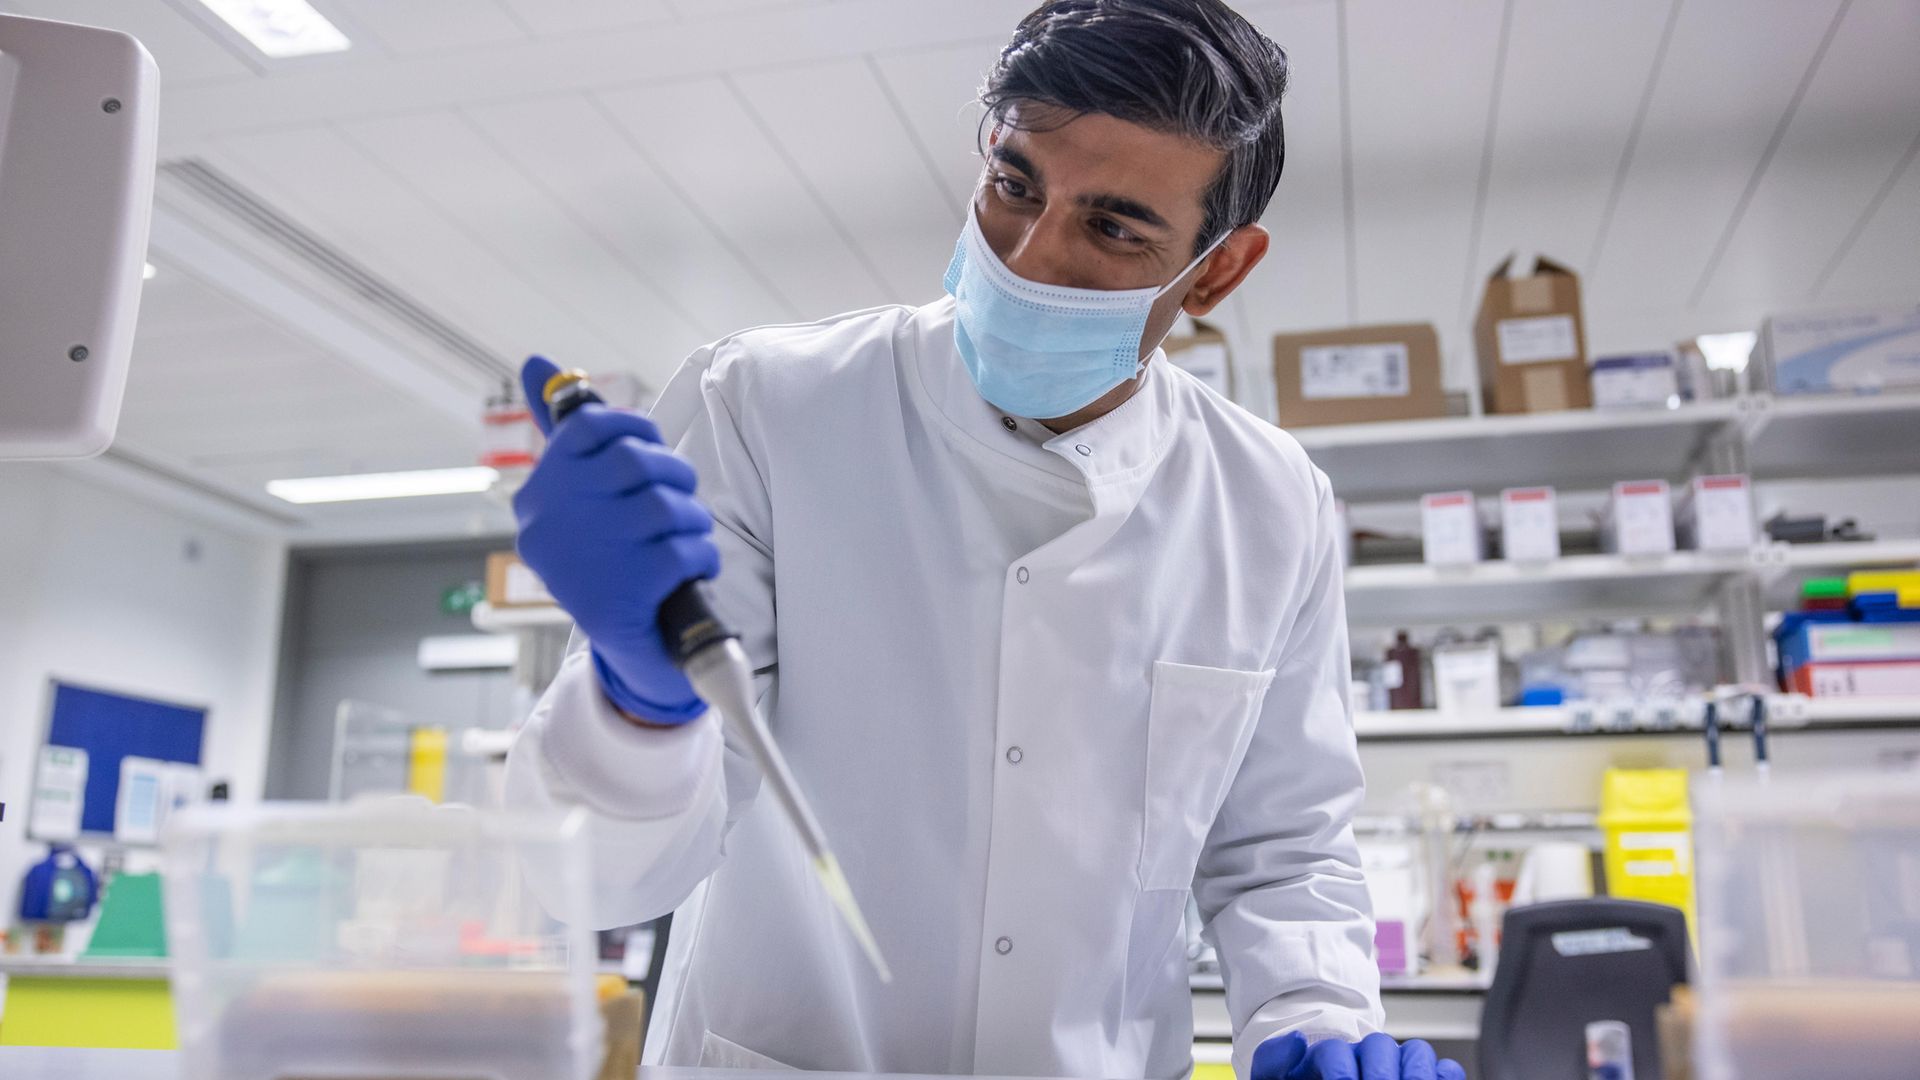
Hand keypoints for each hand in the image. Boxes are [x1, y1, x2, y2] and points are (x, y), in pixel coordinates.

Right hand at [513, 355, 718, 724]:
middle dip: (675, 477)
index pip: (590, 428)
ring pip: (667, 505)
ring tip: (685, 541)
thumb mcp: (585, 499)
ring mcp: (583, 561)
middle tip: (680, 503)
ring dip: (693, 522)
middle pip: (636, 461)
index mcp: (538, 497)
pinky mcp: (619, 596)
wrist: (634, 653)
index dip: (637, 431)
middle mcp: (549, 526)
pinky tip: (691, 571)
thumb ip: (566, 432)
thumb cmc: (613, 561)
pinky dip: (702, 557)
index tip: (651, 452)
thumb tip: (535, 359)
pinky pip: (686, 548)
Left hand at [1253, 1032, 1465, 1079]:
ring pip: (1417, 1051)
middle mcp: (1366, 1057)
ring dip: (1416, 1072)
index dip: (1340, 1071)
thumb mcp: (1277, 1075)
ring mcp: (1398, 1067)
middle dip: (1380, 1073)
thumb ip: (1275, 1060)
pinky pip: (1446, 1069)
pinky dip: (1445, 1076)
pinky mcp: (1426, 1078)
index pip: (1335, 1052)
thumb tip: (1297, 1039)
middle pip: (1380, 1047)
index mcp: (1329, 1058)